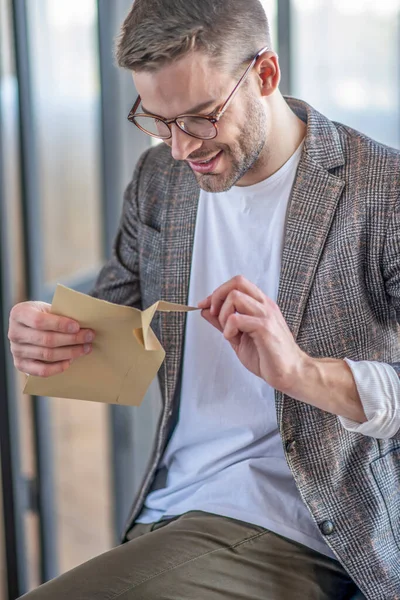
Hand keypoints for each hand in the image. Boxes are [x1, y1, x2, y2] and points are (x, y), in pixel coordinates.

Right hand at [8, 301, 94, 377]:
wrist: (30, 326)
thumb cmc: (44, 314)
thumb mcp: (48, 308)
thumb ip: (61, 313)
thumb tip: (85, 324)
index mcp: (19, 313)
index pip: (39, 321)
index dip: (59, 324)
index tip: (77, 327)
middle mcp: (14, 333)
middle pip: (46, 340)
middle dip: (71, 339)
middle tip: (89, 337)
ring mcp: (16, 350)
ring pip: (47, 355)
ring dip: (70, 352)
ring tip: (86, 348)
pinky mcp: (21, 364)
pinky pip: (41, 371)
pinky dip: (58, 367)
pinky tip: (70, 361)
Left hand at [198, 276, 308, 393]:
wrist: (290, 373)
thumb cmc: (269, 357)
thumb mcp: (239, 337)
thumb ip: (224, 322)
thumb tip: (205, 310)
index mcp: (260, 305)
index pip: (238, 283)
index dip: (217, 292)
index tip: (205, 305)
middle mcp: (264, 305)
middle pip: (237, 282)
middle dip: (217, 296)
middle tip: (214, 315)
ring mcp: (266, 315)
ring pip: (235, 297)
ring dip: (223, 314)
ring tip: (227, 331)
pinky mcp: (265, 328)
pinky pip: (237, 319)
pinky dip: (228, 329)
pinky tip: (233, 338)